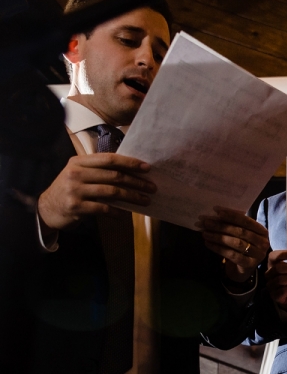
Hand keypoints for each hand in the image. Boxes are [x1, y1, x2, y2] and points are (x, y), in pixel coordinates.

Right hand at [37, 153, 153, 234]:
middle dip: (136, 182)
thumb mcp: (79, 174)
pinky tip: (124, 214)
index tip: (147, 168)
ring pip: (112, 192)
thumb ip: (99, 171)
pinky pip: (103, 208)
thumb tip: (131, 172)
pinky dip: (117, 212)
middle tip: (152, 187)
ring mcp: (75, 190)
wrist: (47, 209)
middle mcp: (76, 173)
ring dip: (132, 197)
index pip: (109, 159)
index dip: (130, 162)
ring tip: (145, 201)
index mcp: (79, 162)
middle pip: (114, 175)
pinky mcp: (76, 206)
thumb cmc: (70, 190)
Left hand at [197, 207, 269, 282]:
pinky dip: (218, 248)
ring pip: (236, 243)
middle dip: (221, 226)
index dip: (231, 215)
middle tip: (206, 223)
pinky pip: (232, 255)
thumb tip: (216, 213)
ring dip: (219, 237)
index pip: (246, 221)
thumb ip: (234, 225)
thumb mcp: (242, 234)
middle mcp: (263, 242)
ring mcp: (257, 254)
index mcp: (262, 231)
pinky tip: (208, 244)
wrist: (244, 268)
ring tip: (205, 233)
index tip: (216, 211)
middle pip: (240, 232)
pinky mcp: (249, 264)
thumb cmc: (243, 246)